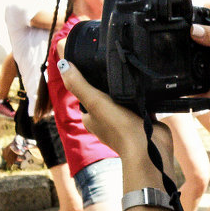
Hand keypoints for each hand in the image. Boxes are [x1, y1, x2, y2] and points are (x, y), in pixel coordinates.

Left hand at [55, 54, 173, 162]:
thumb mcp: (94, 102)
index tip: (96, 65)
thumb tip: (61, 63)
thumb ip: (78, 83)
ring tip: (132, 73)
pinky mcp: (142, 121)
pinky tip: (147, 85)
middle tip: (117, 67)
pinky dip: (143, 96)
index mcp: (91, 119)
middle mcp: (106, 122)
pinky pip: (140, 104)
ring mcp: (125, 122)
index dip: (89, 81)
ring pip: (124, 100)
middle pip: (105, 97)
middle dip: (110, 86)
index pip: (86, 96)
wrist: (148, 147)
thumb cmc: (118, 126)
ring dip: (128, 91)